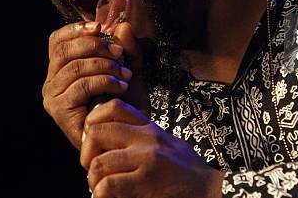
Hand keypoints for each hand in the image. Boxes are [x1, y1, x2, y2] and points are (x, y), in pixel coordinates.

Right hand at [41, 21, 131, 148]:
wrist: (127, 134)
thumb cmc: (124, 101)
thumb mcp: (129, 66)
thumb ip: (127, 46)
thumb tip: (122, 25)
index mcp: (62, 67)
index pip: (58, 40)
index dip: (76, 29)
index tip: (99, 27)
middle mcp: (52, 81)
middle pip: (64, 51)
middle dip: (95, 46)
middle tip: (119, 52)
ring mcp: (53, 97)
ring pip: (74, 67)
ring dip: (104, 66)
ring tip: (125, 73)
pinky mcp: (60, 111)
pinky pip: (80, 86)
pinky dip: (104, 81)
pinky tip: (120, 87)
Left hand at [81, 99, 224, 197]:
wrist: (211, 188)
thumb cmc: (185, 171)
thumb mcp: (164, 143)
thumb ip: (138, 137)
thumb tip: (104, 141)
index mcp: (150, 128)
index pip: (113, 107)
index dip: (93, 123)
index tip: (96, 144)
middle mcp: (147, 138)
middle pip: (96, 132)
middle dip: (86, 154)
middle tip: (93, 170)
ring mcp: (147, 158)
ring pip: (98, 163)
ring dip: (94, 181)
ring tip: (102, 189)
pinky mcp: (147, 181)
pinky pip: (108, 186)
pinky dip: (101, 195)